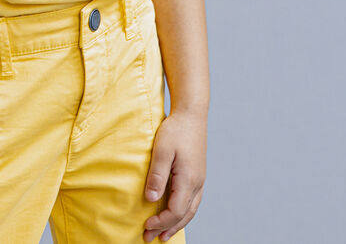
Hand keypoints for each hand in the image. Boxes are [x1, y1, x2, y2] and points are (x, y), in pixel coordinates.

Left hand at [143, 109, 206, 241]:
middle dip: (168, 229)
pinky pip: (193, 201)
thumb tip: (151, 199)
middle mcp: (197, 183)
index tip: (146, 226)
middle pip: (184, 215)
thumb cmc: (176, 129)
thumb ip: (157, 175)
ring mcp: (200, 179)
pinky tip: (176, 214)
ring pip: (191, 210)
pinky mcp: (198, 174)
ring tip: (164, 234)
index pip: (175, 211)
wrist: (192, 114)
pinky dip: (183, 213)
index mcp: (188, 179)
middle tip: (151, 238)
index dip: (161, 221)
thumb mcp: (162, 150)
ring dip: (177, 224)